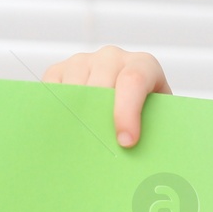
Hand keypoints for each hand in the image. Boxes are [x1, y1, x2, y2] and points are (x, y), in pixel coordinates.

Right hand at [41, 45, 171, 147]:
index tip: (126, 142)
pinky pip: (52, 91)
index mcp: (144, 65)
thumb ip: (156, 130)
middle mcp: (112, 58)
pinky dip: (57, 113)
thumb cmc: (148, 117)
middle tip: (99, 151)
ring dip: (78, 120)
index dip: (127, 113)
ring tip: (84, 145)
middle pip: (99, 87)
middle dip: (99, 121)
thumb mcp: (159, 120)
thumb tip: (137, 154)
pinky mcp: (59, 70)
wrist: (131, 104)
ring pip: (74, 90)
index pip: (133, 81)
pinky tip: (67, 131)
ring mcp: (83, 61)